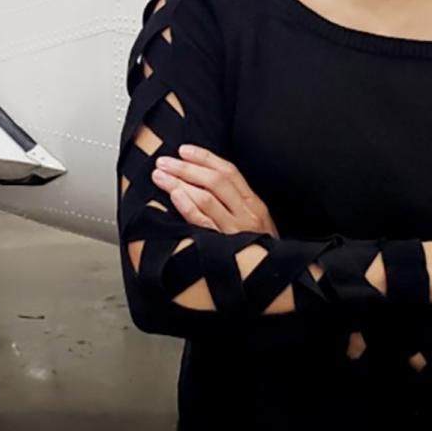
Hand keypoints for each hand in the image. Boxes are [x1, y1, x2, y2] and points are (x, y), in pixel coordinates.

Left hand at [150, 145, 278, 236]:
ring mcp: (235, 231)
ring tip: (160, 176)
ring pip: (206, 198)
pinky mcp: (224, 247)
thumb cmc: (258, 248)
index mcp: (254, 204)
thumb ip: (235, 201)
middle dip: (186, 168)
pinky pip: (203, 223)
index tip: (183, 150)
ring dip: (180, 183)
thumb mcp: (255, 221)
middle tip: (164, 161)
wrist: (271, 280)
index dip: (204, 158)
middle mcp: (246, 214)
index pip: (228, 172)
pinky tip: (174, 196)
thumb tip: (202, 178)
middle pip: (215, 181)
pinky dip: (188, 207)